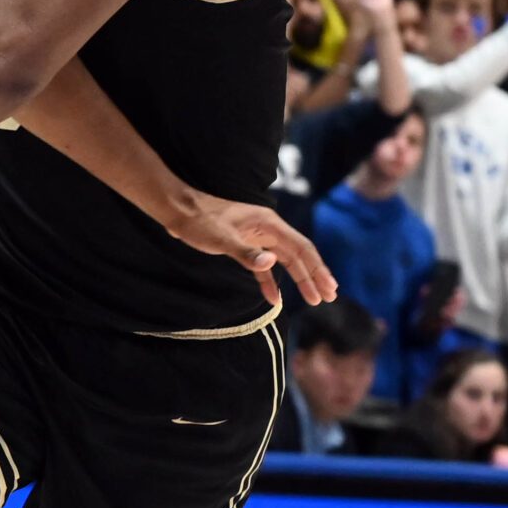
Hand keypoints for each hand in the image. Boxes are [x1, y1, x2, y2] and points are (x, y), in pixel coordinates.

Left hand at [162, 195, 337, 307]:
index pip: (301, 248)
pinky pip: (264, 266)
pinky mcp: (245, 245)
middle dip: (314, 276)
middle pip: (298, 255)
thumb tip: (271, 263)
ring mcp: (257, 237)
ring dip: (299, 279)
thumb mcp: (221, 238)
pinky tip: (274, 298)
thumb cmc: (199, 222)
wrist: (179, 210)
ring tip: (314, 298)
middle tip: (328, 297)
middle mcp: (268, 229)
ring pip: (285, 260)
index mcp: (269, 224)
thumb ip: (246, 253)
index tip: (328, 288)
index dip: (316, 269)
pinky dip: (270, 281)